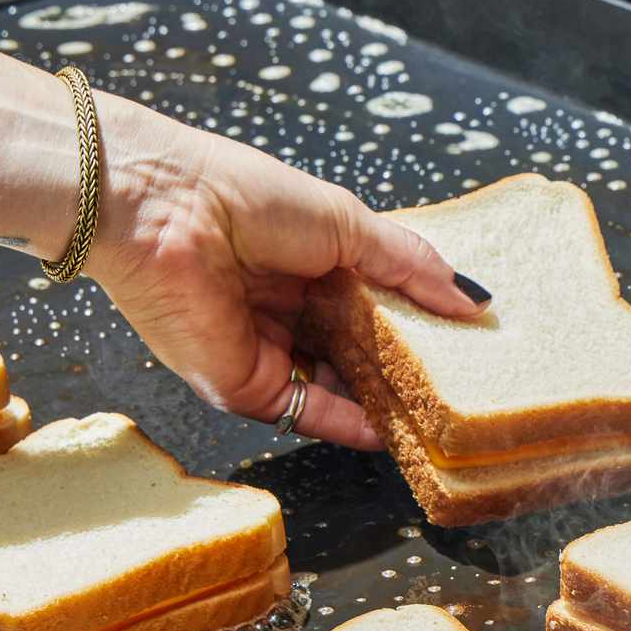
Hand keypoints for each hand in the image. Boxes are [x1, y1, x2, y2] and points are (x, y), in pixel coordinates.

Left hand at [85, 95, 489, 449]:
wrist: (161, 213)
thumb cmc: (245, 198)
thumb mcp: (347, 223)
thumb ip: (408, 263)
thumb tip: (469, 298)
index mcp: (310, 262)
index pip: (373, 304)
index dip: (415, 322)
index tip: (461, 341)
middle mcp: (289, 310)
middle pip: (358, 352)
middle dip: (404, 368)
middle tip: (457, 383)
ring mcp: (268, 352)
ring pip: (337, 388)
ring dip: (383, 402)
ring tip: (437, 413)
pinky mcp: (245, 389)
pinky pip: (306, 414)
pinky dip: (348, 426)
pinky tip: (391, 433)